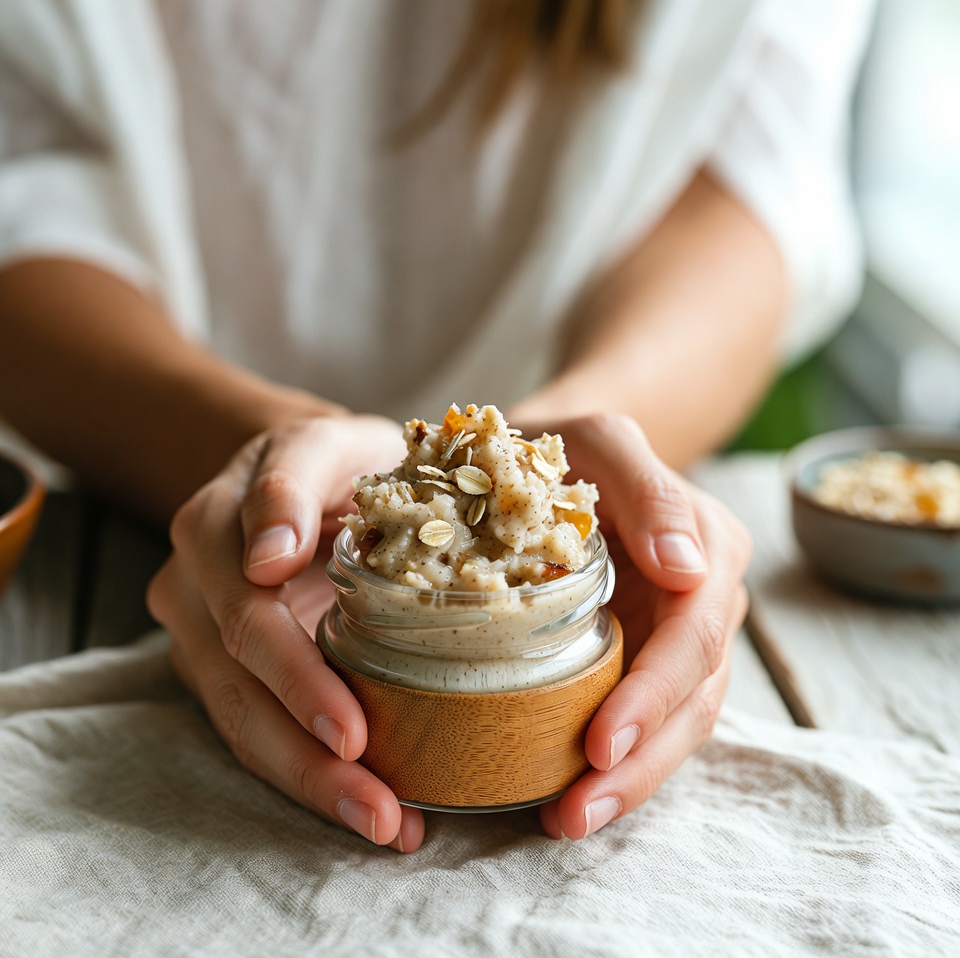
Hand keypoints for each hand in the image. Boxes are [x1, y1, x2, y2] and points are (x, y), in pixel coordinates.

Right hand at [147, 414, 426, 851]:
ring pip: (242, 720)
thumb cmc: (335, 461)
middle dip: (310, 750)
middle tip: (379, 805)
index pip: (251, 613)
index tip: (348, 728)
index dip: (298, 674)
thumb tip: (267, 556)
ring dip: (309, 780)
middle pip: (243, 682)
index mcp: (214, 524)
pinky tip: (364, 804)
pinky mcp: (219, 669)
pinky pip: (254, 728)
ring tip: (383, 822)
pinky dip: (305, 773)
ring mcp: (199, 632)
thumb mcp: (326, 444)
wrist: (302, 473)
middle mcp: (193, 585)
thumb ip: (295, 481)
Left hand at [520, 413, 750, 839]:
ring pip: (675, 723)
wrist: (552, 451)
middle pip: (691, 697)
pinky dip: (616, 760)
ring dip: (629, 779)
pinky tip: (568, 793)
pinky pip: (643, 716)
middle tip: (574, 812)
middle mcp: (704, 599)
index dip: (651, 697)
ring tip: (566, 820)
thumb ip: (649, 491)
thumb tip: (688, 569)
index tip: (599, 743)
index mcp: (706, 548)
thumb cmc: (568, 443)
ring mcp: (677, 633)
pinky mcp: (644, 654)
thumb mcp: (602, 441)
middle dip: (639, 761)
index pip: (693, 638)